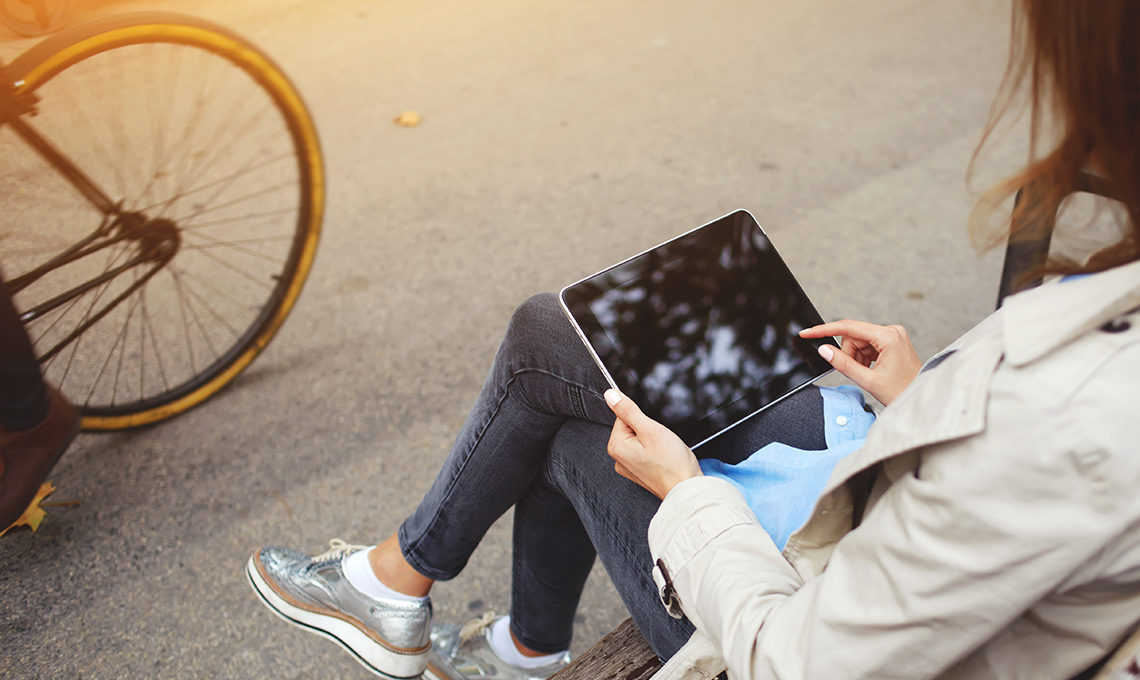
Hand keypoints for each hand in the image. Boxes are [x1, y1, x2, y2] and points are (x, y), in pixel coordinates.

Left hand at [604, 389, 701, 499]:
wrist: (686, 488)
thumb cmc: (671, 463)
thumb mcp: (650, 429)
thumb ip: (628, 410)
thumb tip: (610, 395)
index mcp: (616, 446)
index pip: (623, 416)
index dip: (642, 417)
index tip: (652, 428)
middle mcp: (619, 458)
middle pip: (632, 427)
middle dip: (649, 429)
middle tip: (661, 440)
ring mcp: (629, 467)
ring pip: (640, 439)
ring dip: (654, 439)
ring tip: (663, 450)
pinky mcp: (641, 471)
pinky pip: (645, 451)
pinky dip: (656, 450)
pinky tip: (664, 457)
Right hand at [799, 320, 921, 405]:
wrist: (919, 399)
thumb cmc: (902, 391)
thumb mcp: (868, 380)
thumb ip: (843, 364)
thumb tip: (824, 350)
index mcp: (888, 336)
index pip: (848, 327)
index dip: (824, 330)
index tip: (808, 333)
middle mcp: (891, 331)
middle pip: (853, 336)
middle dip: (848, 354)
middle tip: (855, 372)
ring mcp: (892, 336)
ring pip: (858, 342)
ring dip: (855, 358)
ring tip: (867, 374)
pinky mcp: (891, 342)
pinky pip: (866, 346)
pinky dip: (863, 359)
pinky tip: (871, 370)